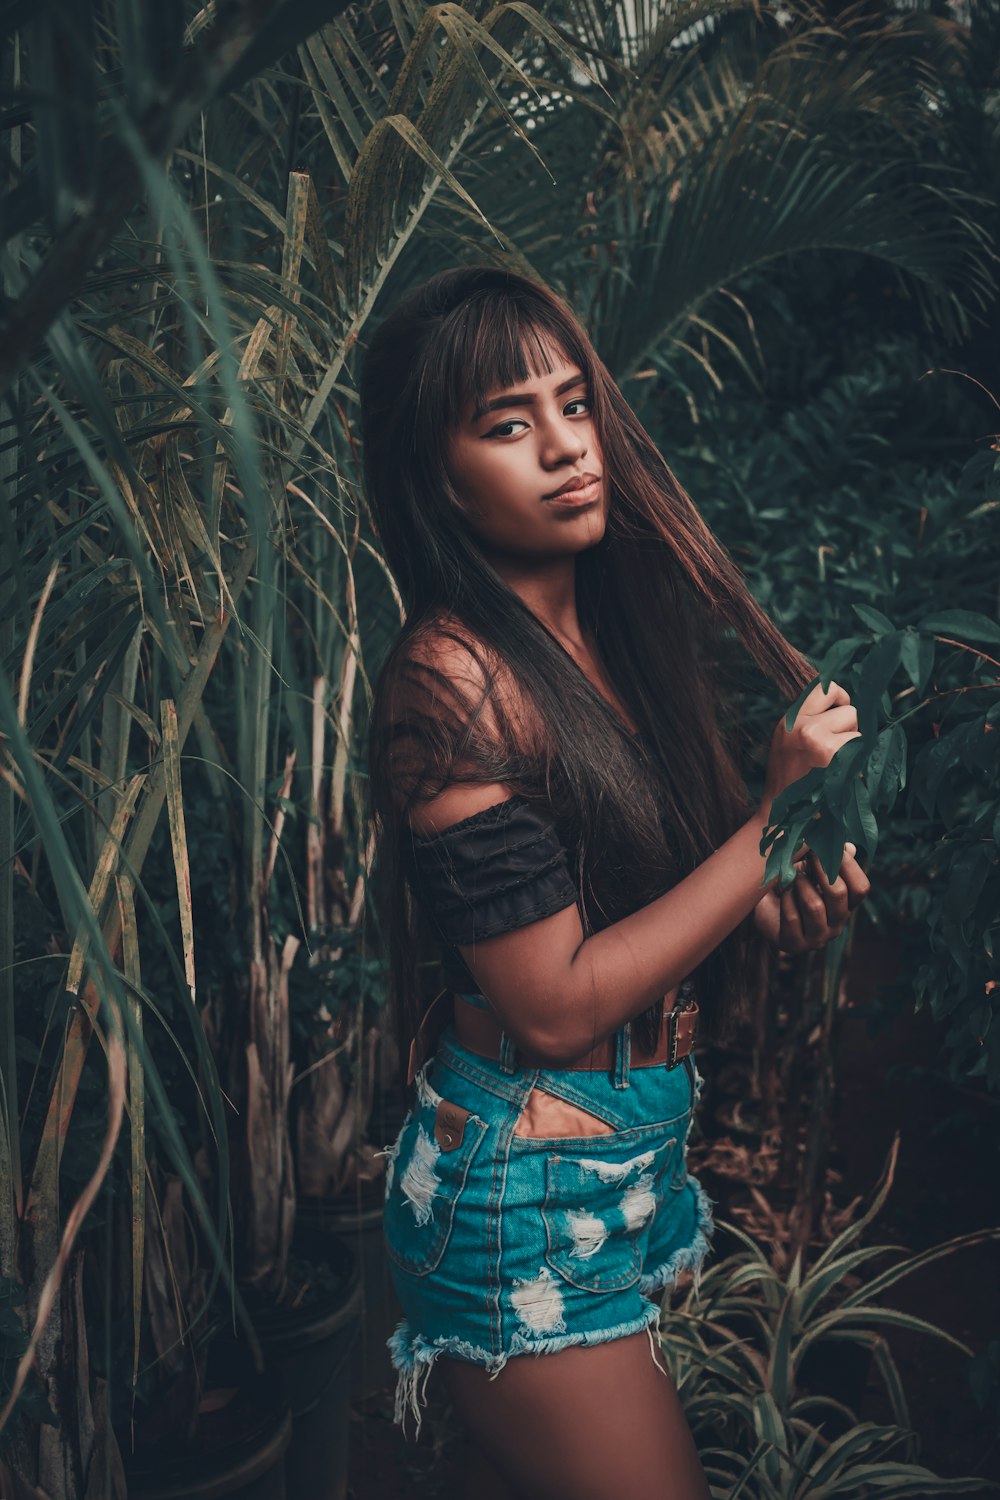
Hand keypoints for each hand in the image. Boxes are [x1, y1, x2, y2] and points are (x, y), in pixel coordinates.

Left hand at [753, 842, 870, 952]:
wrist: (762, 904)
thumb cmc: (791, 884)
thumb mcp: (811, 868)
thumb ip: (831, 859)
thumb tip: (849, 847)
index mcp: (845, 906)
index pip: (861, 888)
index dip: (848, 865)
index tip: (830, 848)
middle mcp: (836, 925)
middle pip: (839, 895)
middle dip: (821, 870)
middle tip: (808, 857)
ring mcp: (816, 938)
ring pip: (814, 906)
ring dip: (800, 884)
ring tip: (792, 876)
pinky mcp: (794, 944)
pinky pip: (792, 917)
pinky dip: (786, 899)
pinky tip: (782, 892)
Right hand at [761, 679, 861, 809]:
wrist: (778, 817)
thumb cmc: (789, 782)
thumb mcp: (789, 741)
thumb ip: (811, 720)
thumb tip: (847, 704)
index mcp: (789, 720)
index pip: (825, 687)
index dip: (840, 698)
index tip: (838, 715)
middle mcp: (801, 727)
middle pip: (850, 710)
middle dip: (850, 729)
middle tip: (834, 752)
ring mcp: (816, 741)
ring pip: (858, 731)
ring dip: (854, 748)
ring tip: (835, 766)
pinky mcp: (831, 758)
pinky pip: (860, 749)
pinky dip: (856, 763)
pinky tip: (839, 776)